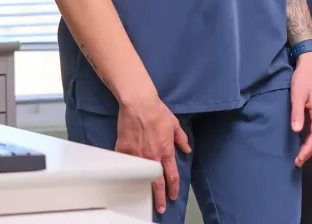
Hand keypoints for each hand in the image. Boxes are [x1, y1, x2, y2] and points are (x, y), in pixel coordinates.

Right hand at [115, 91, 190, 214]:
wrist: (139, 104)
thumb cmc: (158, 113)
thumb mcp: (175, 125)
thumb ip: (181, 139)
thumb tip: (187, 149)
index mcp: (166, 151)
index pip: (171, 175)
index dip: (173, 188)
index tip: (173, 196)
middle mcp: (152, 157)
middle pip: (157, 183)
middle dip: (159, 198)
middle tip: (160, 208)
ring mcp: (137, 155)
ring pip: (140, 178)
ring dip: (142, 190)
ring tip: (144, 200)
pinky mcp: (124, 151)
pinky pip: (125, 165)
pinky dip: (126, 173)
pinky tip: (125, 182)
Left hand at [290, 53, 311, 166]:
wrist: (311, 64)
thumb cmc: (304, 78)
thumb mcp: (297, 94)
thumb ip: (297, 113)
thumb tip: (296, 131)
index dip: (307, 149)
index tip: (298, 159)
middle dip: (310, 151)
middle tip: (298, 162)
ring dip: (311, 146)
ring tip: (301, 154)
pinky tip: (304, 140)